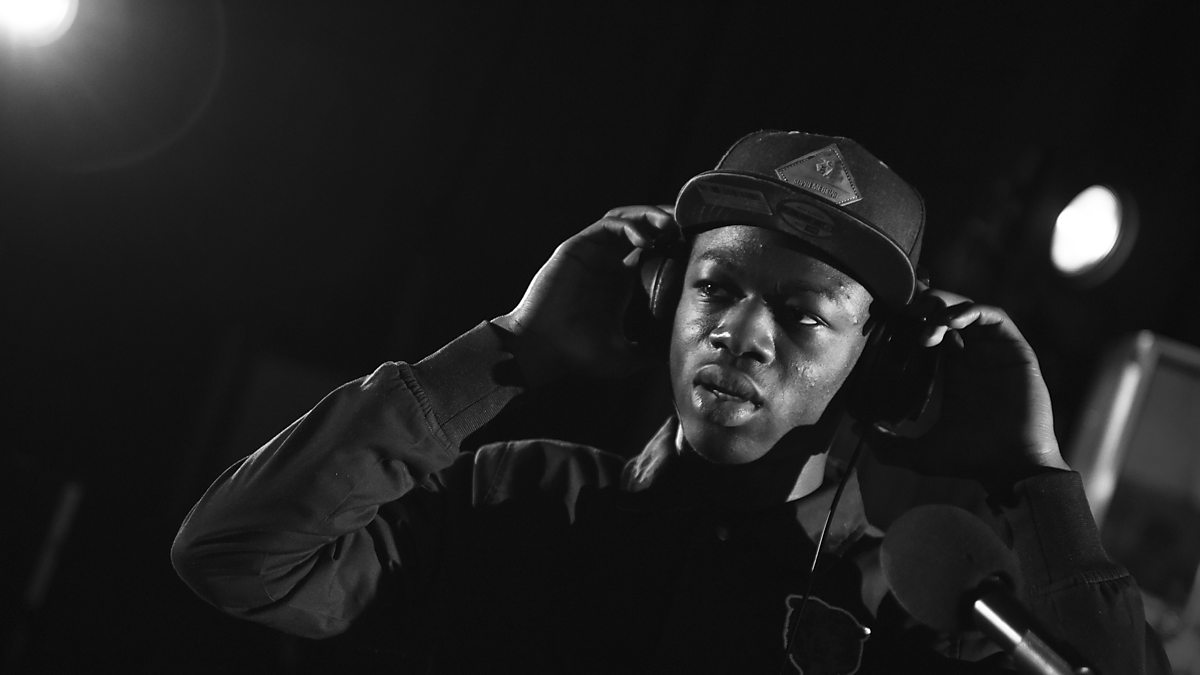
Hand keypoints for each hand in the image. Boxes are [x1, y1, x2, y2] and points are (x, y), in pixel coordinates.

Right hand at [492, 205, 678, 382]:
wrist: (542, 349)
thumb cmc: (578, 355)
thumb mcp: (626, 357)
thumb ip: (651, 354)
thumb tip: (680, 359)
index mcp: (621, 282)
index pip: (653, 251)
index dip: (674, 245)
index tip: (695, 249)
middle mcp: (608, 263)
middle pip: (643, 228)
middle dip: (667, 223)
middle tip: (688, 228)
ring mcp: (592, 253)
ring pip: (627, 220)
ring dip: (650, 217)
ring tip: (670, 227)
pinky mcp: (578, 248)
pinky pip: (608, 225)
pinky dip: (630, 226)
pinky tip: (646, 240)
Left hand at [867, 288, 1070, 488]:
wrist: (1009, 467)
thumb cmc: (970, 460)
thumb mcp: (919, 453)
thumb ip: (887, 444)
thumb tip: (856, 430)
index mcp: (952, 373)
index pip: (929, 333)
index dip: (909, 323)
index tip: (887, 322)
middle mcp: (973, 357)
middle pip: (947, 314)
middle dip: (924, 306)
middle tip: (904, 311)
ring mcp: (994, 352)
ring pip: (967, 310)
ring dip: (943, 308)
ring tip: (924, 323)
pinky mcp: (1015, 350)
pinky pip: (994, 317)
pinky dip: (970, 311)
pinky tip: (949, 323)